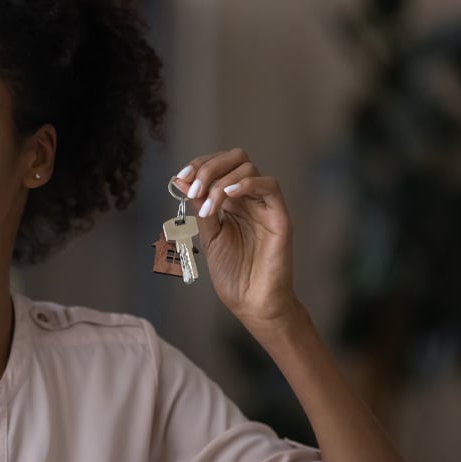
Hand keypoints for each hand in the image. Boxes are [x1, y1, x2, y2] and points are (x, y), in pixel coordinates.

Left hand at [174, 148, 298, 329]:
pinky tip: (229, 195)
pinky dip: (247, 184)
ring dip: (220, 182)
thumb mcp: (208, 236)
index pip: (219, 166)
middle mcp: (249, 199)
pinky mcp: (280, 217)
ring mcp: (265, 206)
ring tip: (208, 207)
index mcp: (232, 202)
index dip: (199, 165)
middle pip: (236, 158)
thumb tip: (181, 179)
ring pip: (248, 169)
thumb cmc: (233, 275)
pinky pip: (270, 186)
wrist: (251, 303)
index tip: (180, 178)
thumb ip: (199, 208)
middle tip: (193, 188)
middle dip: (209, 167)